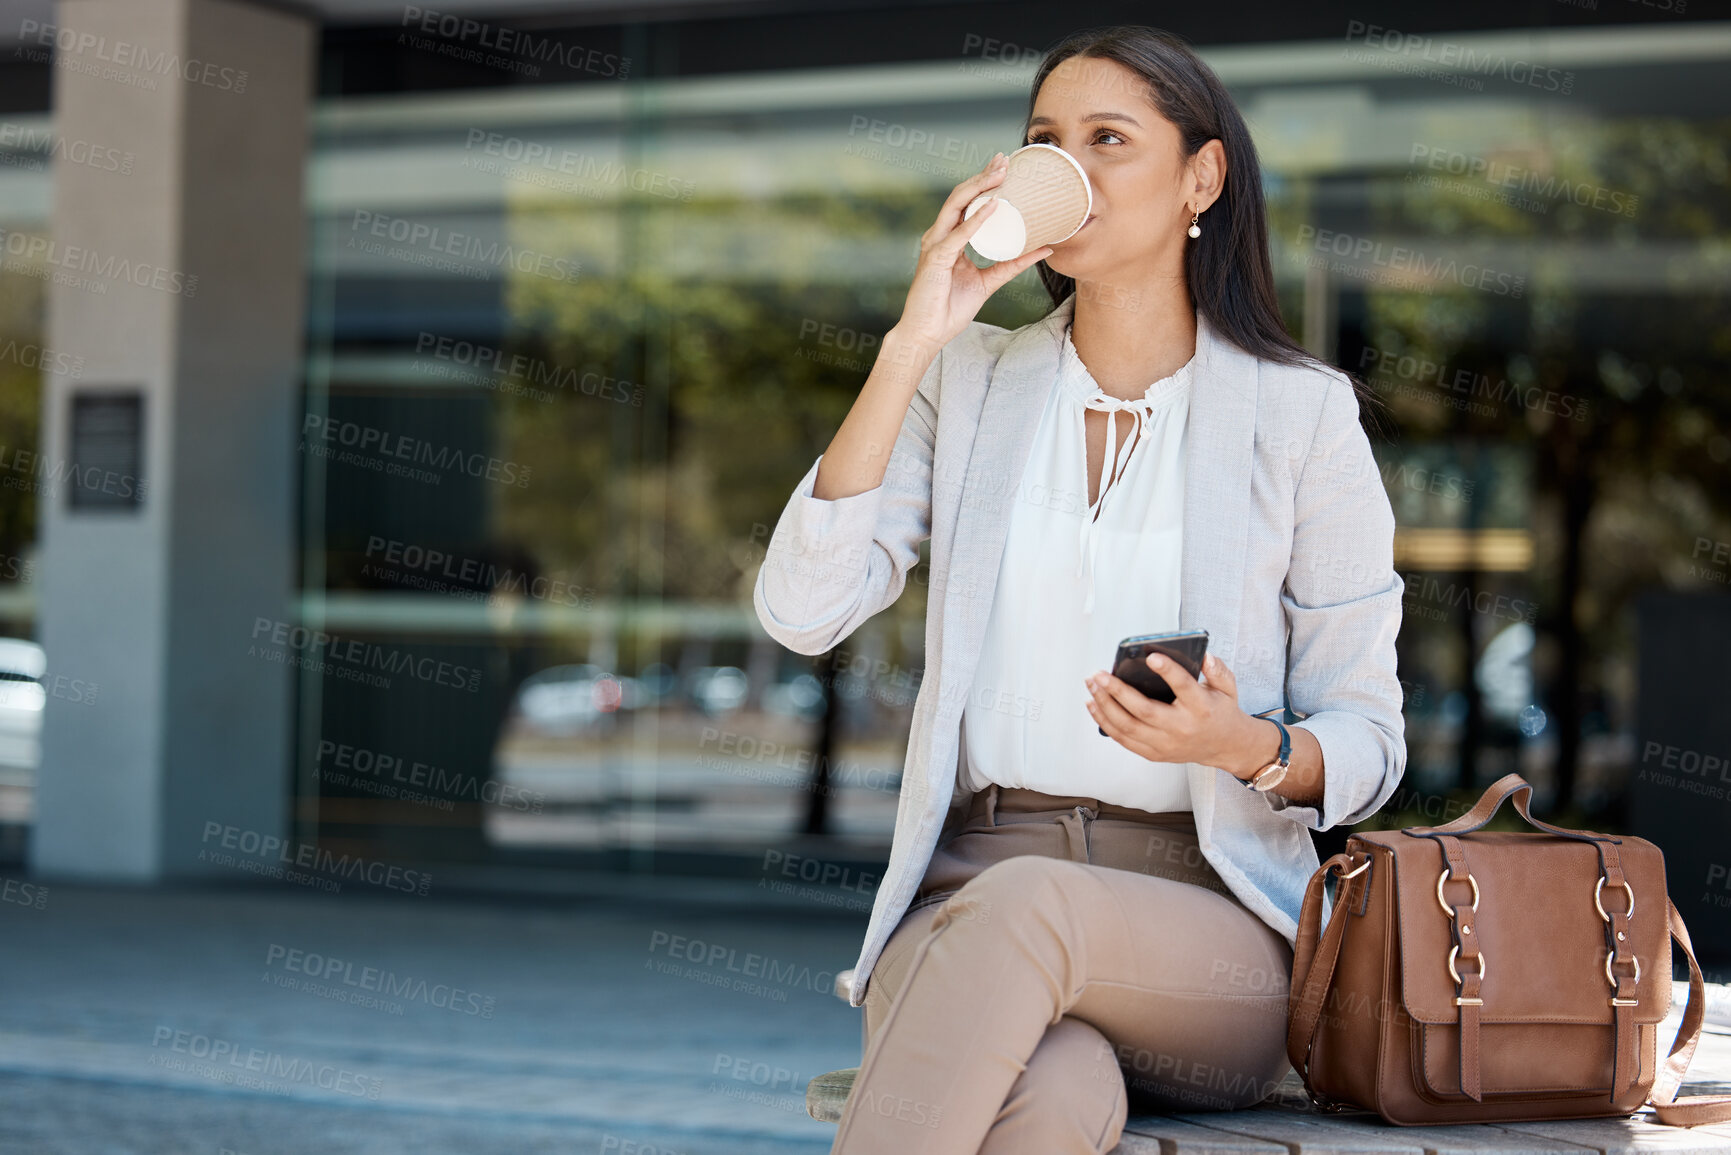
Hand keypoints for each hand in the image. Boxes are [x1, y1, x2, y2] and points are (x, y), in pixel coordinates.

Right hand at [893, 152, 1054, 354]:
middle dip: (983, 175)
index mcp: (949, 238)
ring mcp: (935, 245)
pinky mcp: (935, 260)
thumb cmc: (950, 309)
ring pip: (956, 206)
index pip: (966, 202)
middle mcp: (939, 236)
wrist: (928, 334)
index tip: (1005, 167)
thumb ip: (1013, 265)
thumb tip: (1045, 249)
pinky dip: (975, 220)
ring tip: (1000, 173)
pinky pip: (958, 235)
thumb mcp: (990, 282)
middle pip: (961, 196)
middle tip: (1004, 159)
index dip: (984, 182)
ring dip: (979, 187)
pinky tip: (992, 205)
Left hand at [1084, 653, 1273, 776]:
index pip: (1183, 687)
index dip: (1167, 671)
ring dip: (1105, 705)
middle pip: (1144, 711)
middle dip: (1117, 691)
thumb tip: (1204, 656)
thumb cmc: (1220, 712)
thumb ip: (1218, 670)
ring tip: (1092, 685)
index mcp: (1201, 708)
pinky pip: (1124, 739)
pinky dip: (1105, 722)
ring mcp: (1166, 744)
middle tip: (1099, 674)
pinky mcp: (1154, 753)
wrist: (1225, 747)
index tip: (1150, 656)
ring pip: (1128, 726)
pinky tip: (1094, 705)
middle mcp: (1181, 728)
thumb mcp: (1228, 688)